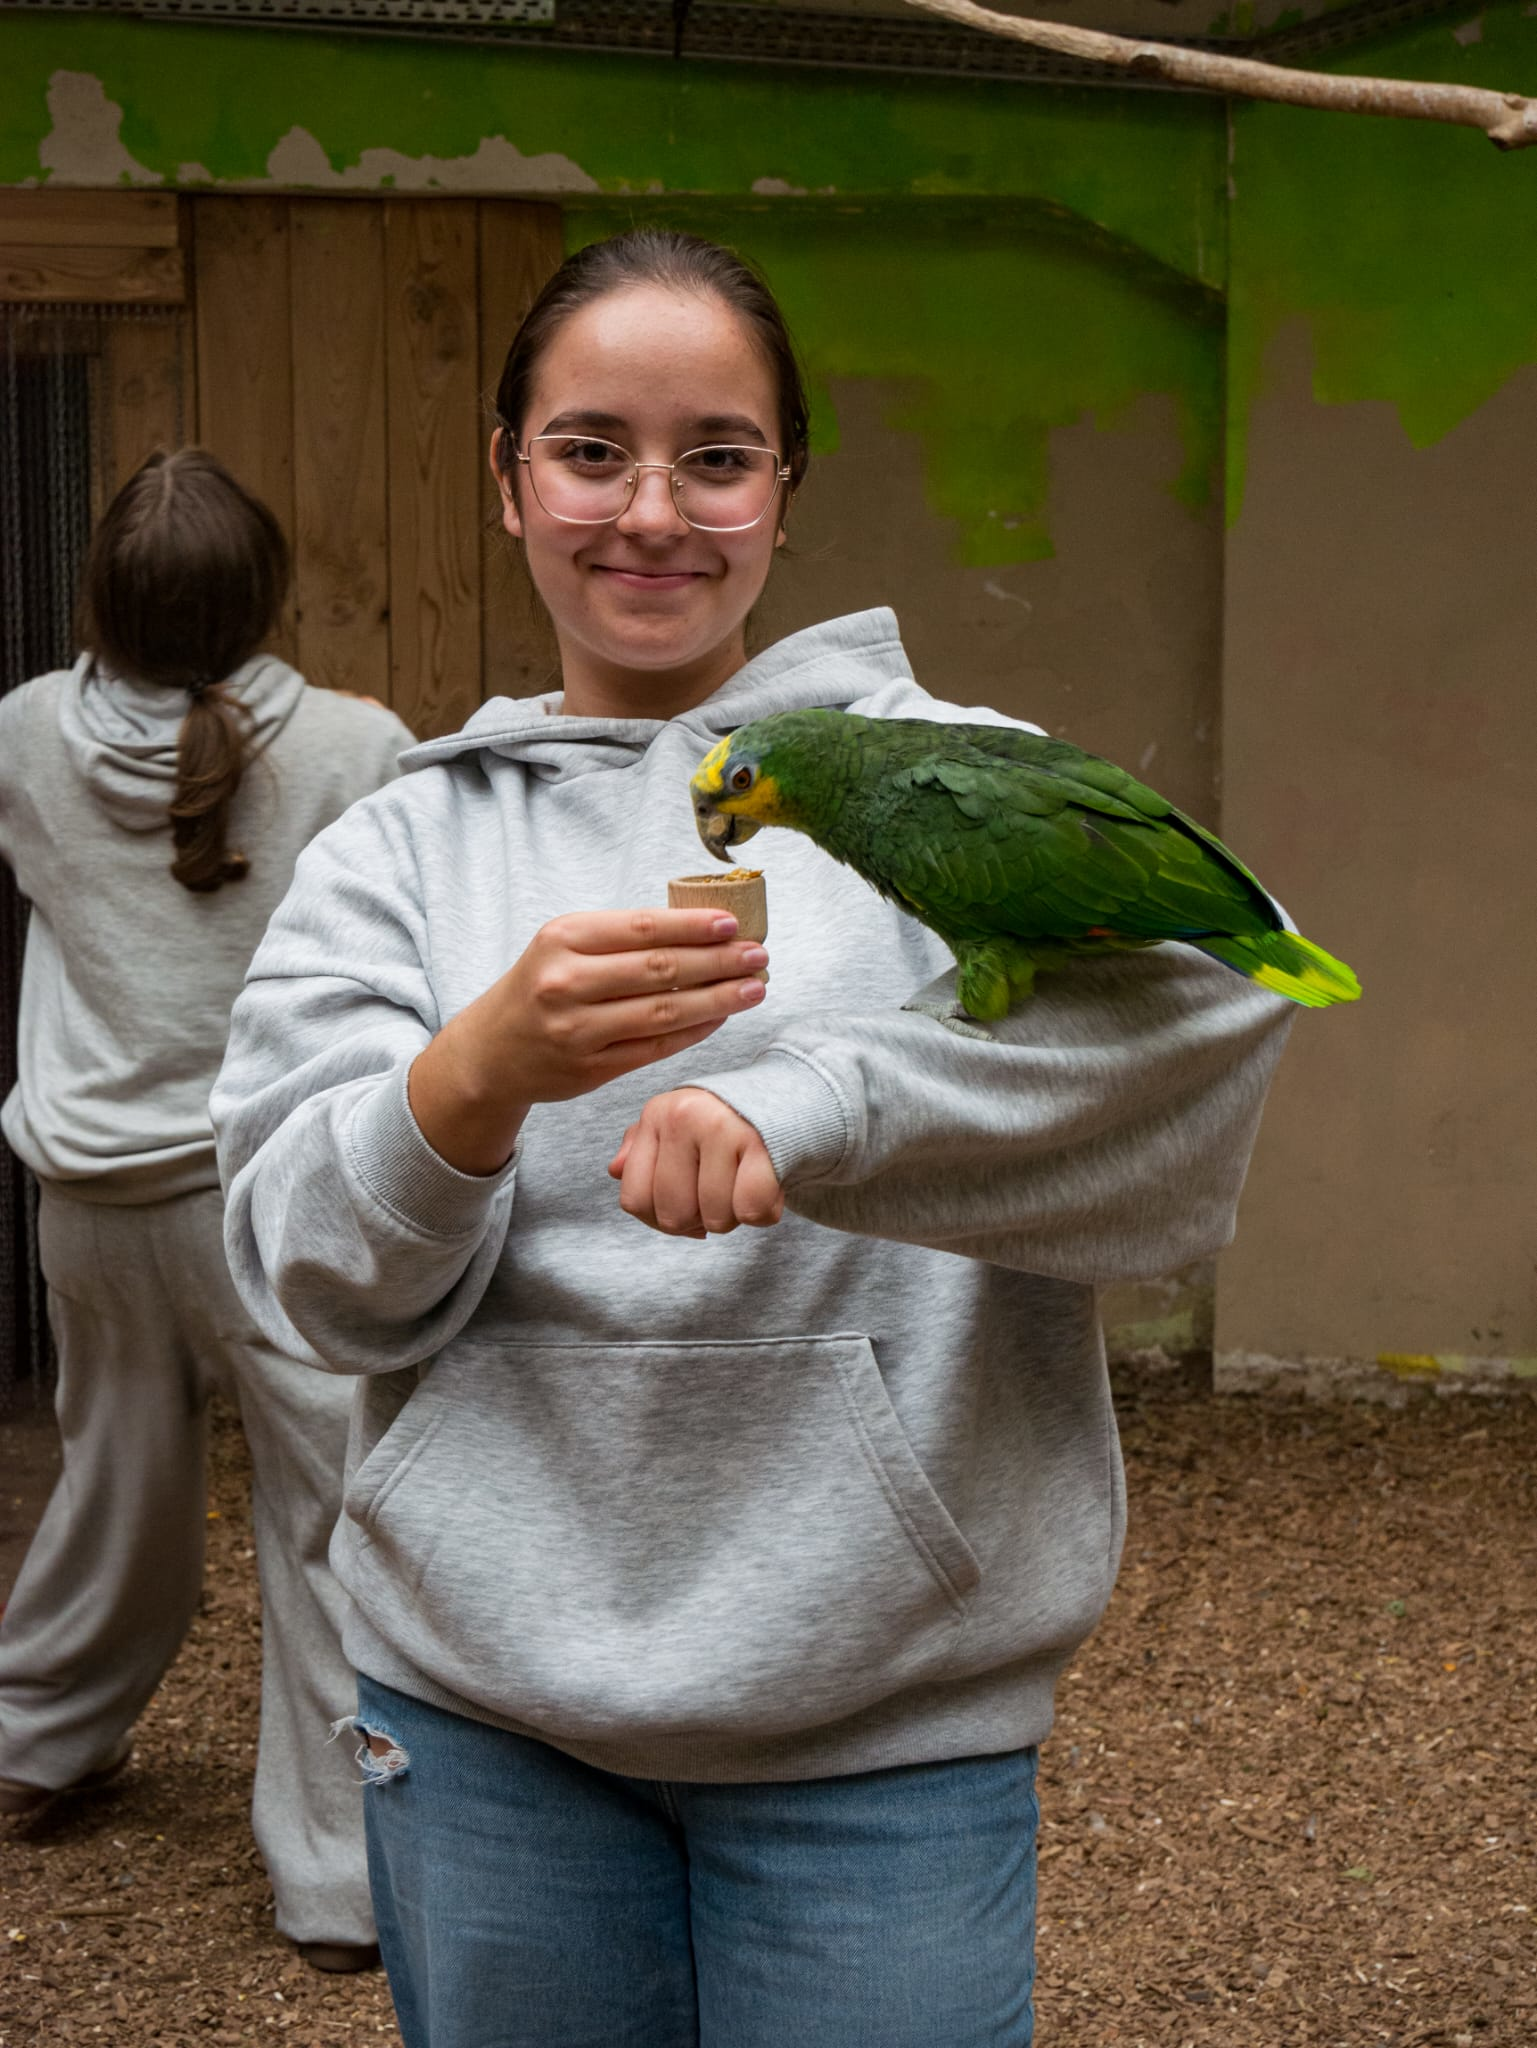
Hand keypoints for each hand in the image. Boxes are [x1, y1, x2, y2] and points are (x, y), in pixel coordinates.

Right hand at [409, 910, 768, 1175]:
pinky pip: (656, 1047)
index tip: (734, 924)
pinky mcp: (591, 1069)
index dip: (694, 926)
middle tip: (759, 956)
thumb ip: (619, 937)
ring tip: (754, 988)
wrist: (490, 1052)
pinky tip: (721, 1017)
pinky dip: (694, 1031)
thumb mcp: (562, 946)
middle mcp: (566, 983)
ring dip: (718, 1000)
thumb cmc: (538, 987)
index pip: (642, 928)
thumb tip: (700, 926)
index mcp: (562, 939)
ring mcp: (578, 1031)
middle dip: (719, 962)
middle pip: (660, 970)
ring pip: (664, 1012)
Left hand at [608, 1088, 784, 1238]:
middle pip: (673, 1216)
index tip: (685, 1205)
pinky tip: (767, 1187)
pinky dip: (763, 1213)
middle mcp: (684, 1117)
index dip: (659, 1219)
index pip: (635, 1201)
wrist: (791, 1096)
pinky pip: (752, 1210)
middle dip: (698, 1220)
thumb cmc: (725, 1123)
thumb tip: (616, 1170)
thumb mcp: (676, 1126)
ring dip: (733, 1216)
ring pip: (715, 1218)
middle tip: (718, 1194)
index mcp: (657, 1115)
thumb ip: (641, 1150)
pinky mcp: (764, 1145)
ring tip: (743, 1184)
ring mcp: (723, 1129)